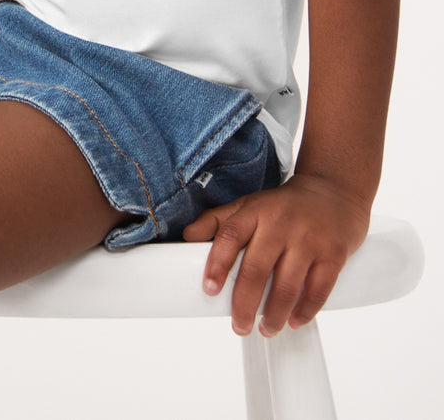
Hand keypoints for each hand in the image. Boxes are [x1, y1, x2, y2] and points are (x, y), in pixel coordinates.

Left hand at [182, 174, 370, 336]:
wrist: (333, 192)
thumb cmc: (283, 206)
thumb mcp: (248, 205)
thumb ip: (218, 221)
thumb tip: (186, 237)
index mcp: (255, 211)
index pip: (230, 235)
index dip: (217, 263)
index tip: (209, 289)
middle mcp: (281, 223)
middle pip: (257, 268)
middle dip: (245, 303)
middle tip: (238, 326)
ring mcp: (309, 239)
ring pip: (287, 284)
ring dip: (274, 314)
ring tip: (265, 329)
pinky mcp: (333, 254)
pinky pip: (318, 289)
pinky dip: (305, 310)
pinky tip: (294, 320)